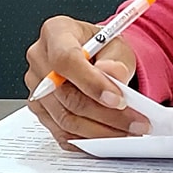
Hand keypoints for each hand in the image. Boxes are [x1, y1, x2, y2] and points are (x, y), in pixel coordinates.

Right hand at [24, 16, 148, 146]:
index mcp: (55, 32)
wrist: (94, 58)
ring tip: (128, 131)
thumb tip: (112, 75)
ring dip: (101, 131)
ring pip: (65, 119)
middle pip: (66, 95)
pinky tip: (109, 136)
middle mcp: (39, 59)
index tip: (118, 100)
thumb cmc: (102, 48)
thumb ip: (115, 60)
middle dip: (105, 114)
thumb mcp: (116, 45)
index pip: (66, 60)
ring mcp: (36, 87)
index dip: (91, 83)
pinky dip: (87, 139)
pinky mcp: (40, 110)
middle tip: (135, 122)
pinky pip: (61, 132)